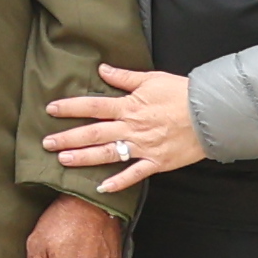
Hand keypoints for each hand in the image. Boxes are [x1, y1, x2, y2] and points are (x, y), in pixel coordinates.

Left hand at [53, 67, 207, 185]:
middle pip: (93, 133)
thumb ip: (125, 77)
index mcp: (129, 106)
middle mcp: (132, 127)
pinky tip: (101, 188)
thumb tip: (102, 69)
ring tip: (63, 160)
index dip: (70, 108)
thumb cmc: (183, 94)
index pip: (93, 106)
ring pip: (107, 154)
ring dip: (83, 158)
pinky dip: (118, 182)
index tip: (50, 110)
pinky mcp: (157, 162)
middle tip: (46, 143)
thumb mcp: (152, 79)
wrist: (211, 114)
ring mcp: (143, 147)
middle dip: (68, 138)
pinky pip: (134, 174)